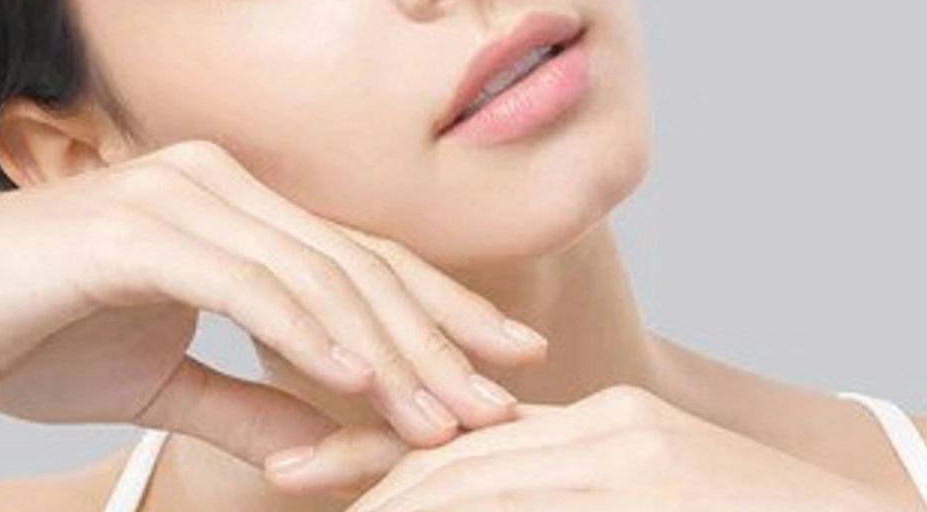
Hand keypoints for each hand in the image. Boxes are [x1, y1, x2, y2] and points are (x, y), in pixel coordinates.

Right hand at [0, 139, 547, 469]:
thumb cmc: (26, 335)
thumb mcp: (158, 381)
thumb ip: (245, 402)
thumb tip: (322, 445)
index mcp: (232, 207)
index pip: (358, 263)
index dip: (439, 315)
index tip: (503, 368)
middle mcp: (220, 184)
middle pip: (359, 264)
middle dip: (439, 337)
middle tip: (505, 397)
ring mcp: (182, 195)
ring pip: (317, 274)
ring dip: (389, 350)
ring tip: (446, 414)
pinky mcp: (139, 225)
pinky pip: (247, 282)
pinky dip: (309, 330)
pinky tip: (361, 377)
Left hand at [291, 384, 910, 511]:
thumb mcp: (647, 505)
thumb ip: (570, 498)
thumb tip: (484, 491)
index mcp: (606, 430)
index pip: (477, 438)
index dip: (388, 448)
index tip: (306, 460)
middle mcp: (609, 423)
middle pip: (461, 443)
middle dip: (366, 458)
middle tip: (278, 468)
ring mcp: (630, 446)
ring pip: (480, 469)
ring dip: (391, 491)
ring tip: (306, 489)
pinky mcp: (648, 469)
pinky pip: (524, 493)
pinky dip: (455, 503)